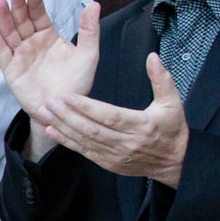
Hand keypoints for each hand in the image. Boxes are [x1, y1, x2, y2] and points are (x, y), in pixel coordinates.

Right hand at [0, 0, 100, 127]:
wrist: (64, 108)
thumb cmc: (77, 83)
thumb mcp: (88, 54)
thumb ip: (89, 30)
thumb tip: (94, 4)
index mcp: (49, 37)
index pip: (39, 16)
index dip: (35, 4)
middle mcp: (32, 43)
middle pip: (21, 20)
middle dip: (18, 6)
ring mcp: (20, 55)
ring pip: (9, 32)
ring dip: (3, 17)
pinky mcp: (10, 69)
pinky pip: (0, 51)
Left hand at [37, 53, 190, 186]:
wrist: (174, 162)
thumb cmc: (172, 129)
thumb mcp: (172, 103)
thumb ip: (162, 79)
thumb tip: (152, 57)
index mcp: (141, 126)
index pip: (110, 116)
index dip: (88, 107)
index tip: (69, 96)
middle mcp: (126, 143)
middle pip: (92, 129)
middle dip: (68, 115)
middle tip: (50, 101)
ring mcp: (115, 156)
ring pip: (84, 141)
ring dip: (62, 127)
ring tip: (44, 112)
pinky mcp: (108, 163)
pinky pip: (84, 151)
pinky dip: (66, 141)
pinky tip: (51, 129)